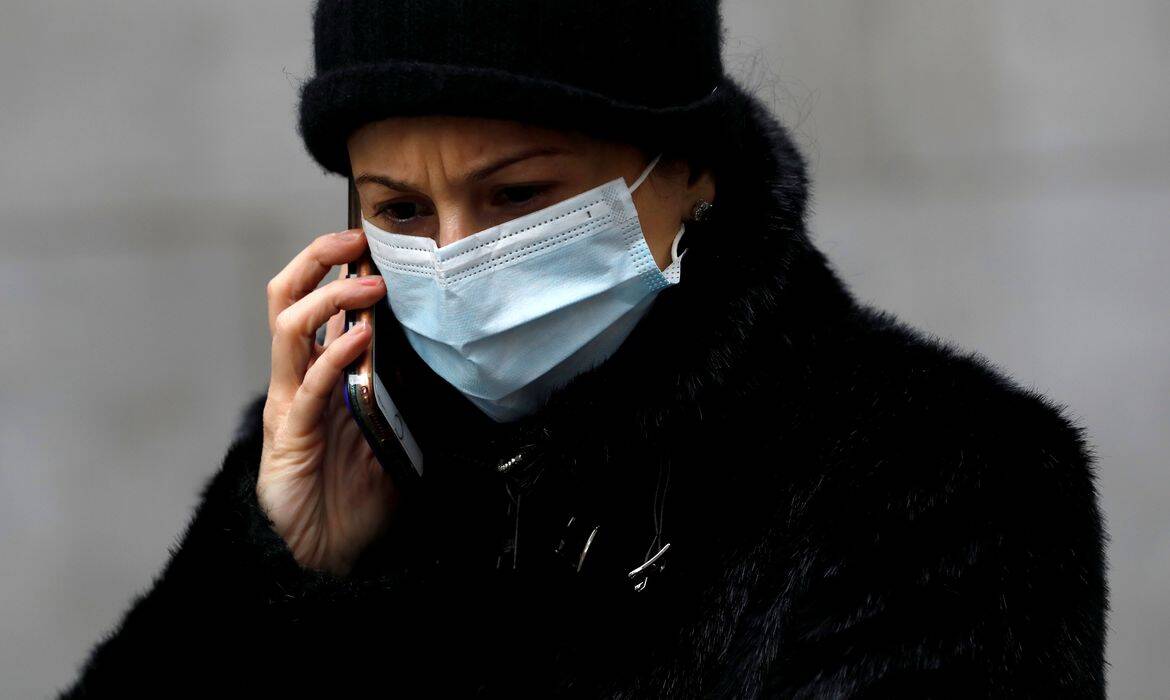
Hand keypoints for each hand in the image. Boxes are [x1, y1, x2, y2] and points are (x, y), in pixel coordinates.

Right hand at [257, 228, 398, 576]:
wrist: (331, 552)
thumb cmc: (354, 492)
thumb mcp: (384, 425)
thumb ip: (391, 385)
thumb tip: (423, 345)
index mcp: (314, 375)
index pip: (308, 303)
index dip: (326, 266)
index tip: (362, 240)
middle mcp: (294, 382)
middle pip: (285, 301)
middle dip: (315, 261)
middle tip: (352, 240)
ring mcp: (288, 406)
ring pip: (289, 331)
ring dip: (331, 299)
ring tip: (369, 285)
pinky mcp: (290, 438)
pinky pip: (309, 386)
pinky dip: (333, 356)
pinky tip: (360, 338)